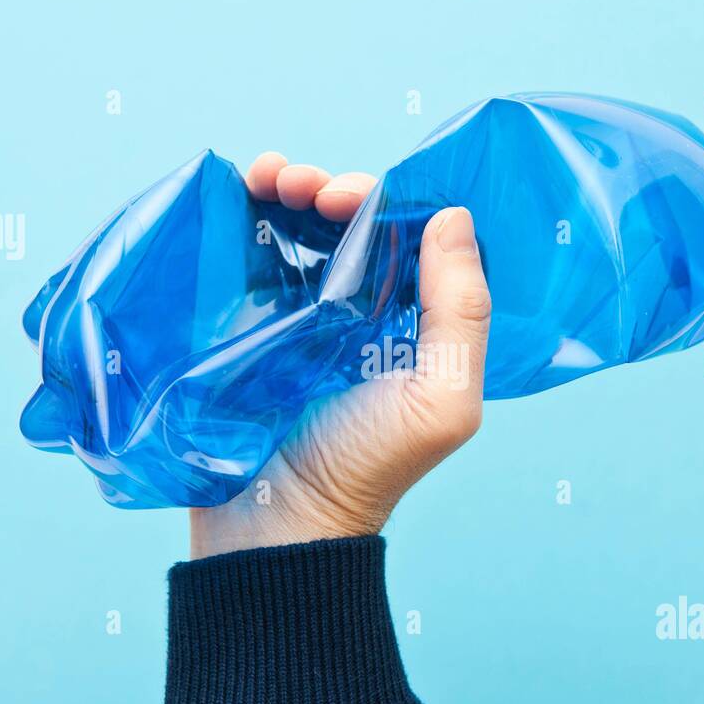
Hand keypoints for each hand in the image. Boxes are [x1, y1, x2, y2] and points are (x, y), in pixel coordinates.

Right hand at [190, 152, 491, 557]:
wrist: (273, 525)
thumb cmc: (365, 469)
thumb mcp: (440, 399)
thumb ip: (461, 312)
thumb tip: (453, 216)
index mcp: (417, 326)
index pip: (412, 239)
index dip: (391, 202)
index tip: (358, 195)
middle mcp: (362, 314)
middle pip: (354, 226)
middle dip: (334, 191)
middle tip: (310, 190)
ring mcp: (301, 318)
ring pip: (302, 230)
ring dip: (290, 189)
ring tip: (270, 177)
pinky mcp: (248, 325)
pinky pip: (252, 254)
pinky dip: (247, 214)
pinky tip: (242, 192)